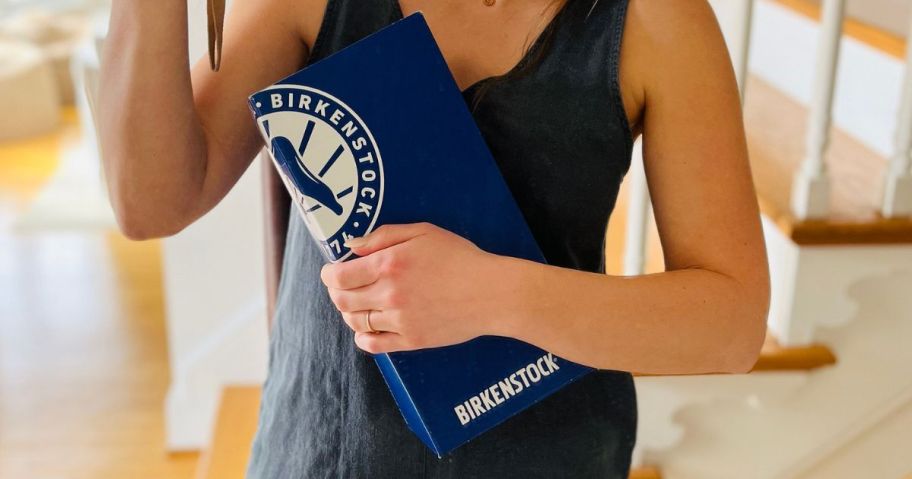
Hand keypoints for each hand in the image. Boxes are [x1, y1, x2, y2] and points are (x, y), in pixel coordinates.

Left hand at [320, 222, 504, 353]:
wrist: (491, 292)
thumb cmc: (460, 258)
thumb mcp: (423, 232)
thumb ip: (384, 236)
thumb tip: (352, 246)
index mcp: (388, 265)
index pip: (338, 277)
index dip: (329, 275)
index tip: (331, 272)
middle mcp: (389, 294)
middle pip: (342, 300)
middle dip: (336, 293)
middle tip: (343, 287)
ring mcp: (399, 320)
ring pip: (355, 322)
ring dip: (350, 313)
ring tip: (359, 304)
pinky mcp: (411, 340)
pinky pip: (373, 345)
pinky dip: (363, 337)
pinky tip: (368, 328)